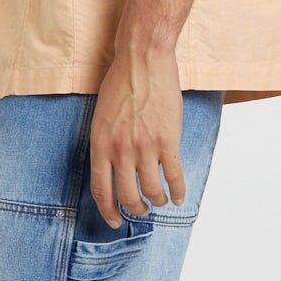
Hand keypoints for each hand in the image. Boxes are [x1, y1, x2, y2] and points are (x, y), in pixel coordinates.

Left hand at [91, 44, 186, 225]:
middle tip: (141, 211)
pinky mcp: (168, 141)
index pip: (101, 189)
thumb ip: (105, 143)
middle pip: (127, 196)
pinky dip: (178, 191)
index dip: (108, 210)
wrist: (143, 60)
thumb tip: (112, 167)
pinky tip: (179, 197)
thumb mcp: (101, 116)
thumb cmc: (121, 83)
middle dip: (135, 209)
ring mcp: (145, 147)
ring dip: (157, 200)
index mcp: (100, 144)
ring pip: (152, 190)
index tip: (114, 221)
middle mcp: (120, 150)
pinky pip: (174, 176)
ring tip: (160, 200)